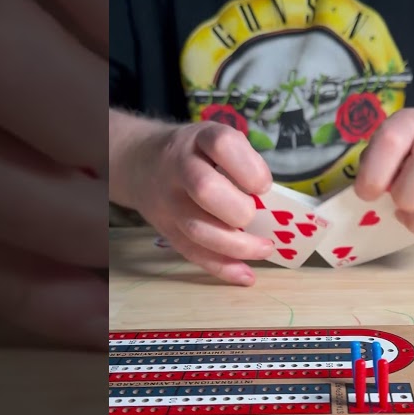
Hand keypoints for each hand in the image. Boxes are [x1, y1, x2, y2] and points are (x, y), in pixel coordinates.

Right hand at [123, 120, 275, 285]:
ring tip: (265, 248)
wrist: (140, 163)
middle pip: (205, 189)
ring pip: (198, 229)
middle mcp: (179, 168)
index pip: (222, 144)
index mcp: (198, 139)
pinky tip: (246, 275)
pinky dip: (222, 268)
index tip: (263, 185)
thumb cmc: (195, 154)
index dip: (249, 167)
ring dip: (237, 246)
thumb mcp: (216, 140)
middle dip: (239, 209)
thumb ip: (243, 163)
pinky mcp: (167, 230)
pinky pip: (193, 253)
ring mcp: (169, 202)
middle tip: (256, 215)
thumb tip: (273, 204)